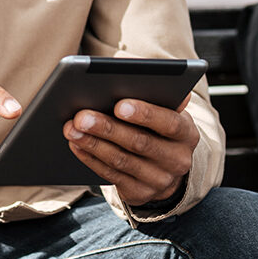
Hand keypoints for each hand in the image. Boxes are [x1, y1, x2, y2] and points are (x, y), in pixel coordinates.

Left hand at [63, 94, 198, 206]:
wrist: (167, 164)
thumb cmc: (158, 123)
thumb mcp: (163, 106)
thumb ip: (151, 86)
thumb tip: (126, 64)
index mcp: (186, 132)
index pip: (168, 122)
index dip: (145, 114)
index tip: (119, 104)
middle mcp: (177, 159)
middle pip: (139, 143)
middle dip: (108, 128)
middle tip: (81, 115)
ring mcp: (159, 180)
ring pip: (122, 161)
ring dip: (93, 143)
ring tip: (71, 128)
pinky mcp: (140, 193)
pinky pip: (112, 177)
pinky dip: (91, 159)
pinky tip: (76, 145)